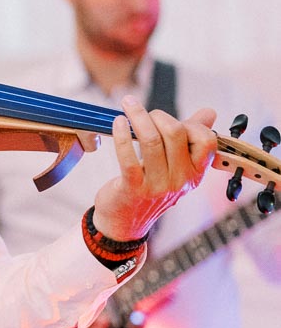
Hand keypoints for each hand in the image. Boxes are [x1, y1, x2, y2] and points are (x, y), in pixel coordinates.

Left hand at [92, 97, 216, 241]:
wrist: (126, 221)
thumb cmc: (152, 186)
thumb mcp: (176, 165)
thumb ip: (193, 137)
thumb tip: (210, 113)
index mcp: (196, 173)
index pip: (207, 141)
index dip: (191, 125)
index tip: (174, 122)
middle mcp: (181, 180)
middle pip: (176, 133)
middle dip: (158, 116)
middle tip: (144, 114)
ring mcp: (158, 186)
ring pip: (151, 140)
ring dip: (138, 117)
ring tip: (128, 106)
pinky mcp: (134, 188)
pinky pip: (128, 156)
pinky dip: (121, 134)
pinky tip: (117, 122)